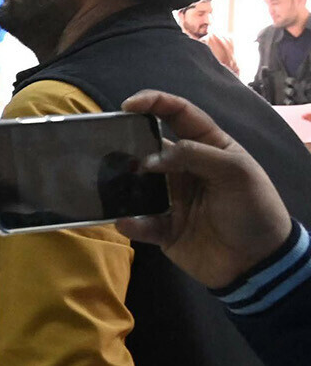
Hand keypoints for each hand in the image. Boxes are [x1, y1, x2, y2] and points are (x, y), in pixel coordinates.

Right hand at [115, 91, 292, 288]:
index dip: (154, 102)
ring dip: (122, 184)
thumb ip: (195, 155)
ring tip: (108, 185)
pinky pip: (138, 221)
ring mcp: (171, 198)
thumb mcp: (237, 173)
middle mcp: (185, 168)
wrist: (258, 263)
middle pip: (149, 147)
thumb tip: (150, 158)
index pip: (179, 114)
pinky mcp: (162, 227)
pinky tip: (128, 222)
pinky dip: (130, 222)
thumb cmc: (254, 209)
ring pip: (136, 184)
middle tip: (106, 147)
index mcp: (207, 147)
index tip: (128, 105)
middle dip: (128, 144)